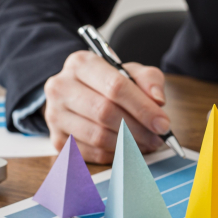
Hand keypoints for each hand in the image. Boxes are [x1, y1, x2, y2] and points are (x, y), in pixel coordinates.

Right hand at [43, 51, 168, 163]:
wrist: (80, 93)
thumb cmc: (109, 82)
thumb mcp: (131, 72)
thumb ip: (149, 80)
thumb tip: (158, 101)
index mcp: (81, 63)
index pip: (115, 87)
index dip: (143, 108)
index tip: (163, 123)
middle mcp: (61, 87)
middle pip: (105, 113)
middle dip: (137, 129)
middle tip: (158, 137)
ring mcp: (54, 114)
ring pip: (97, 135)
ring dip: (128, 144)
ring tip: (147, 143)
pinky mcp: (57, 139)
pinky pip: (90, 153)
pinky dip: (115, 155)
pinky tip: (129, 149)